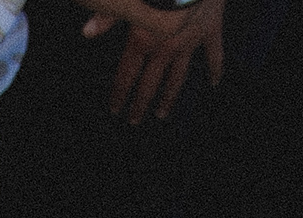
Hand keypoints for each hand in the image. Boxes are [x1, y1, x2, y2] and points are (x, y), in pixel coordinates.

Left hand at [83, 0, 224, 123]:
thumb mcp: (129, 0)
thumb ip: (108, 15)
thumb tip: (87, 31)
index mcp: (144, 40)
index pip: (127, 74)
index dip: (120, 93)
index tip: (115, 109)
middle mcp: (165, 47)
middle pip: (150, 83)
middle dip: (141, 104)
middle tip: (134, 121)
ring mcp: (189, 42)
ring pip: (178, 76)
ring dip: (169, 96)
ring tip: (162, 113)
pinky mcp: (210, 29)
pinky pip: (213, 53)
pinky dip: (215, 67)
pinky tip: (214, 81)